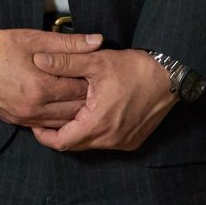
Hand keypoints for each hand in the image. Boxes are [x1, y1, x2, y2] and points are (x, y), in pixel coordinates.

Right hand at [0, 25, 102, 128]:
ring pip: (61, 122)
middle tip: (99, 87)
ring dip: (75, 112)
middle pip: (74, 110)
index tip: (101, 73)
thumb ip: (68, 44)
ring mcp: (24, 118)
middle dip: (88, 99)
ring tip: (84, 97)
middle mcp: (33, 109)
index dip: (94, 81)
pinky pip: (45, 125)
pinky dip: (58, 118)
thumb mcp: (34, 38)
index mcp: (40, 88)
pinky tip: (63, 106)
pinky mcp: (15, 121)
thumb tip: (97, 41)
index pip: (80, 90)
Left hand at [29, 47, 176, 152]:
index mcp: (98, 124)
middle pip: (76, 145)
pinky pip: (107, 142)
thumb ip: (65, 63)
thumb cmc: (133, 68)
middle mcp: (110, 140)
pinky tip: (94, 115)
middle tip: (49, 118)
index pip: (62, 142)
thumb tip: (38, 60)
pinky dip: (97, 132)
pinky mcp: (134, 141)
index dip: (44, 135)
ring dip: (80, 132)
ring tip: (70, 113)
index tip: (36, 124)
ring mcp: (124, 142)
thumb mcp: (96, 62)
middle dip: (60, 133)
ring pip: (92, 144)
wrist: (169, 76)